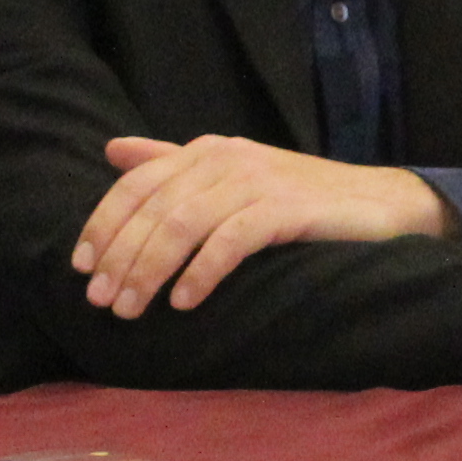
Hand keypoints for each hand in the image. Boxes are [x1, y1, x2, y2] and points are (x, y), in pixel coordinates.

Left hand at [79, 134, 447, 316]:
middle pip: (154, 208)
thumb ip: (172, 165)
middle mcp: (226, 157)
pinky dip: (203, 273)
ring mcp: (257, 180)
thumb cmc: (301, 200)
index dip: (103, 224)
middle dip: (121, 258)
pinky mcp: (287, 208)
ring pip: (183, 224)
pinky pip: (230, 240)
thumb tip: (113, 151)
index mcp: (206, 150)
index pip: (136, 184)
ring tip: (133, 310)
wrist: (380, 205)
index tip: (81, 267)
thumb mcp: (232, 178)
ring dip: (151, 271)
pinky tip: (186, 302)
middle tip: (103, 302)